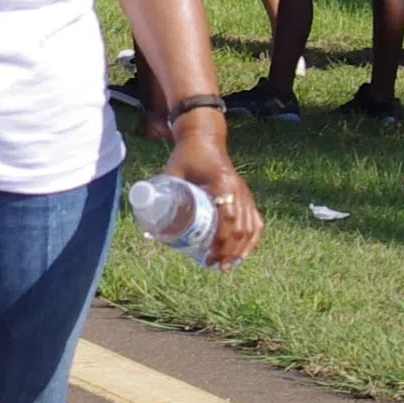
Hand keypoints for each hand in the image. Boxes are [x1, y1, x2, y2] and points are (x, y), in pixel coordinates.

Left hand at [159, 115, 261, 265]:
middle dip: (230, 251)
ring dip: (242, 249)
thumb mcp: (173, 171)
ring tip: (228, 264)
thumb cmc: (187, 154)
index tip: (210, 257)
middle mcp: (237, 189)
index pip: (227, 219)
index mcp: (222, 183)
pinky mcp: (245, 194)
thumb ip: (162, 192)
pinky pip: (256, 220)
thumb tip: (148, 224)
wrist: (204, 137)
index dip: (221, 242)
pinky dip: (252, 238)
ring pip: (251, 226)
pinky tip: (242, 252)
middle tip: (216, 266)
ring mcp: (244, 192)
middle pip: (240, 228)